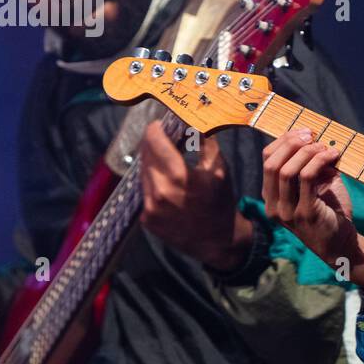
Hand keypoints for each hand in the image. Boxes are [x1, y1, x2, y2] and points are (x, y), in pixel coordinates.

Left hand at [139, 121, 252, 270]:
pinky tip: (167, 184)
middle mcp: (160, 191)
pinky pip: (145, 191)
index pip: (154, 141)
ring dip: (152, 163)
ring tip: (166, 161)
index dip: (155, 129)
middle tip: (162, 138)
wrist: (218, 240)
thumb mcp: (219, 169)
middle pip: (145, 155)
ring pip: (143, 173)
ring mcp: (150, 207)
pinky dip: (153, 183)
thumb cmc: (221, 201)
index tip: (160, 124)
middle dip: (153, 144)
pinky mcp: (146, 219)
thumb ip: (204, 142)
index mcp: (179, 176)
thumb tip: (190, 122)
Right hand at [261, 130, 363, 282]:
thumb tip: (316, 139)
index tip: (304, 132)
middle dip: (292, 143)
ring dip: (308, 152)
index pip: (267, 160)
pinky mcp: (305, 214)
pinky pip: (307, 179)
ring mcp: (287, 212)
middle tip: (312, 134)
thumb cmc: (330, 212)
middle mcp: (274, 205)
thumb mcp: (318, 185)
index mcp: (272, 197)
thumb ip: (313, 165)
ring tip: (325, 147)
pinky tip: (333, 156)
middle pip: (272, 163)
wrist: (342, 244)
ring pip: (287, 170)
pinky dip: (320, 161)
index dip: (284, 141)